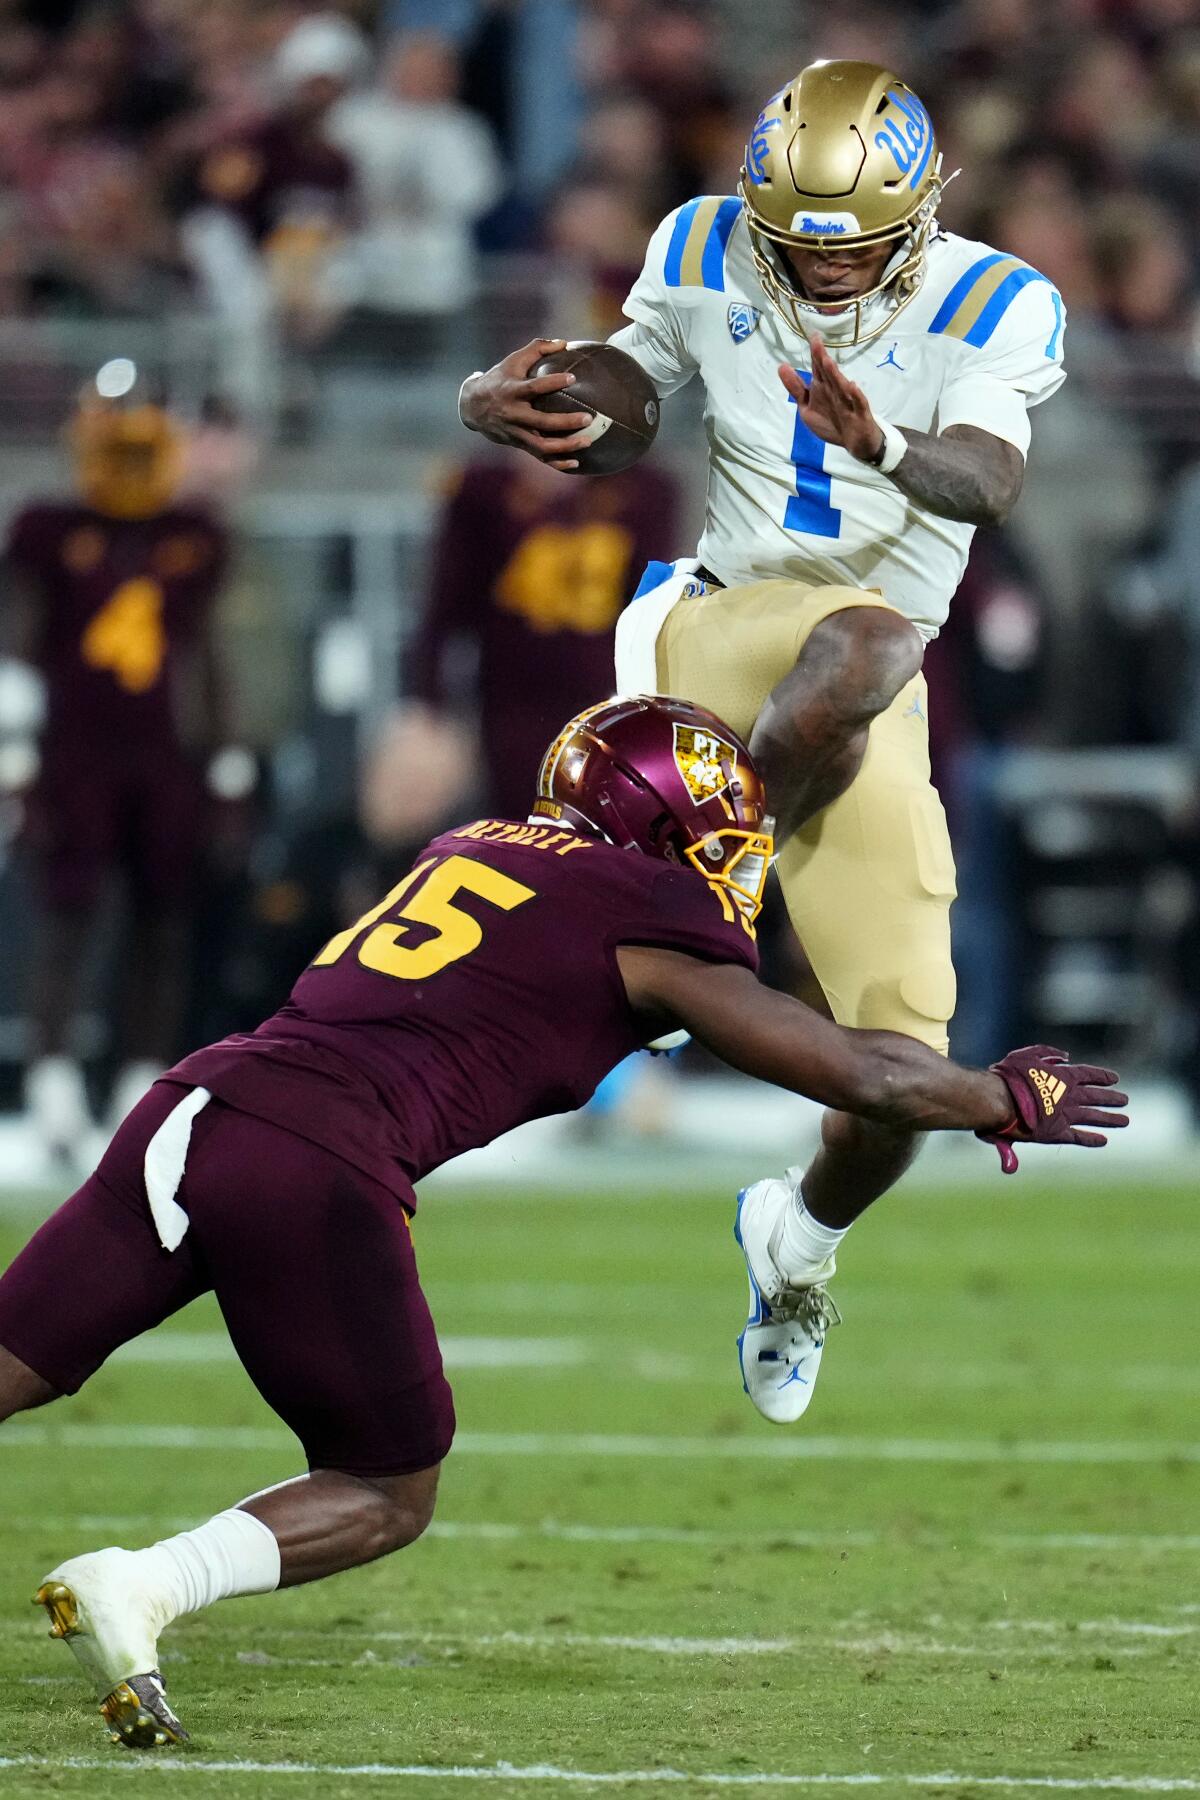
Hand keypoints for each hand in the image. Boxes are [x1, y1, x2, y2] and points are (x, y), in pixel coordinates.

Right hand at [460, 338, 595, 471]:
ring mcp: (516, 432)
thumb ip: (537, 349)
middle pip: (541, 422)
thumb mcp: (513, 361)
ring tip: (588, 441)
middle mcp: (513, 414)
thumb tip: (565, 343)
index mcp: (512, 391)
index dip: (552, 382)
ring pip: (542, 445)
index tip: (573, 377)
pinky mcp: (519, 445)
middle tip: (588, 417)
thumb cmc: (498, 379)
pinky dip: (558, 462)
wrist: (472, 407)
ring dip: (566, 446)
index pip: (533, 387)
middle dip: (566, 422)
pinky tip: (576, 463)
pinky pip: (540, 457)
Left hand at [777, 334, 883, 463]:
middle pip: (828, 373)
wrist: (855, 441)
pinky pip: (858, 403)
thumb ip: (796, 388)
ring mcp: (848, 401)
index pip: (818, 367)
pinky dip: (856, 395)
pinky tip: (853, 386)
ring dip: (835, 374)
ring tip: (827, 362)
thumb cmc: (831, 421)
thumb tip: (781, 366)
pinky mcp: (859, 413)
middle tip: (816, 342)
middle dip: (821, 359)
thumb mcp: (807, 406)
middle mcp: (835, 390)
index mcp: (823, 387)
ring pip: (841, 386)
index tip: (812, 336)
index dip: (814, 353)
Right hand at [976, 1045, 1128, 1173]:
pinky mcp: (1057, 1133)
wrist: (999, 1101)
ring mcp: (1065, 1115)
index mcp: (1063, 1076)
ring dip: (1110, 1118)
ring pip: (1094, 1117)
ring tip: (1125, 1121)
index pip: (1089, 1075)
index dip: (1102, 1076)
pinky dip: (1092, 1139)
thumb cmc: (1007, 1076)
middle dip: (1111, 1098)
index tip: (1115, 1079)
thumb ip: (1046, 1052)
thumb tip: (1066, 1056)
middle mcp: (1069, 1096)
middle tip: (1125, 1100)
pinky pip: (1079, 1137)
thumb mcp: (1025, 1055)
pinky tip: (1104, 1141)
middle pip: (1096, 1096)